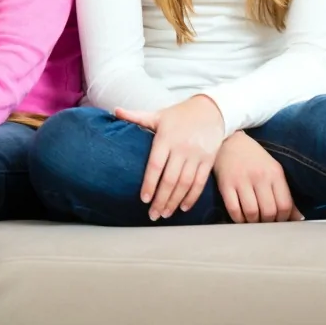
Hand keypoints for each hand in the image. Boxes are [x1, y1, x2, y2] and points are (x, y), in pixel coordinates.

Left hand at [116, 95, 224, 219]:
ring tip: (165, 214)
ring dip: (175, 201)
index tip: (143, 199)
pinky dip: (193, 196)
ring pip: (185, 183)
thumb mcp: (157, 115)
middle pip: (170, 179)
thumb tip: (115, 111)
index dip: (149, 183)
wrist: (210, 110)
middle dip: (161, 199)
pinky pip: (200, 182)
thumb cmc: (178, 115)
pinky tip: (184, 207)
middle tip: (153, 214)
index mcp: (166, 138)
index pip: (155, 165)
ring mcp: (197, 155)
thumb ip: (136, 116)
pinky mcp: (209, 161)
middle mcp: (182, 148)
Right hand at [214, 131, 302, 222]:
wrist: (229, 141)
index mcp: (275, 174)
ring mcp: (241, 180)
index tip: (278, 220)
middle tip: (264, 221)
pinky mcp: (225, 184)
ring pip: (251, 212)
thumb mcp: (273, 170)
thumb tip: (297, 218)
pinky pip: (233, 209)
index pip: (285, 205)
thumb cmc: (253, 158)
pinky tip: (240, 217)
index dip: (283, 219)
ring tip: (252, 220)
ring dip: (253, 222)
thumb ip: (284, 193)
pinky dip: (238, 219)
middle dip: (267, 222)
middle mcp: (259, 177)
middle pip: (269, 211)